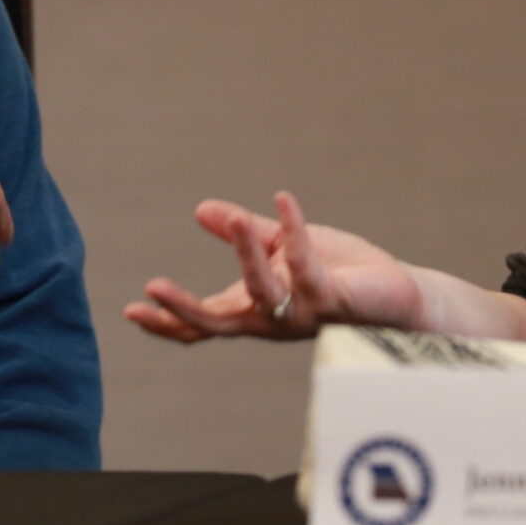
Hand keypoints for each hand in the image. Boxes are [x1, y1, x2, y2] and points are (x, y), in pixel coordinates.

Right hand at [125, 192, 424, 342]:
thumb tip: (202, 210)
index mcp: (252, 309)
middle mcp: (271, 319)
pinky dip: (294, 230)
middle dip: (183, 310)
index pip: (203, 322)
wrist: (394, 291)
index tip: (131, 310)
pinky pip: (305, 265)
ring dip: (245, 255)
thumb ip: (244, 232)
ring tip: (236, 220)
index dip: (167, 320)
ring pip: (261, 292)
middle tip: (153, 289)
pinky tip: (285, 200)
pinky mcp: (331, 299)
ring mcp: (300, 314)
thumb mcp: (280, 246)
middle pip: (217, 324)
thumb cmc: (337, 272)